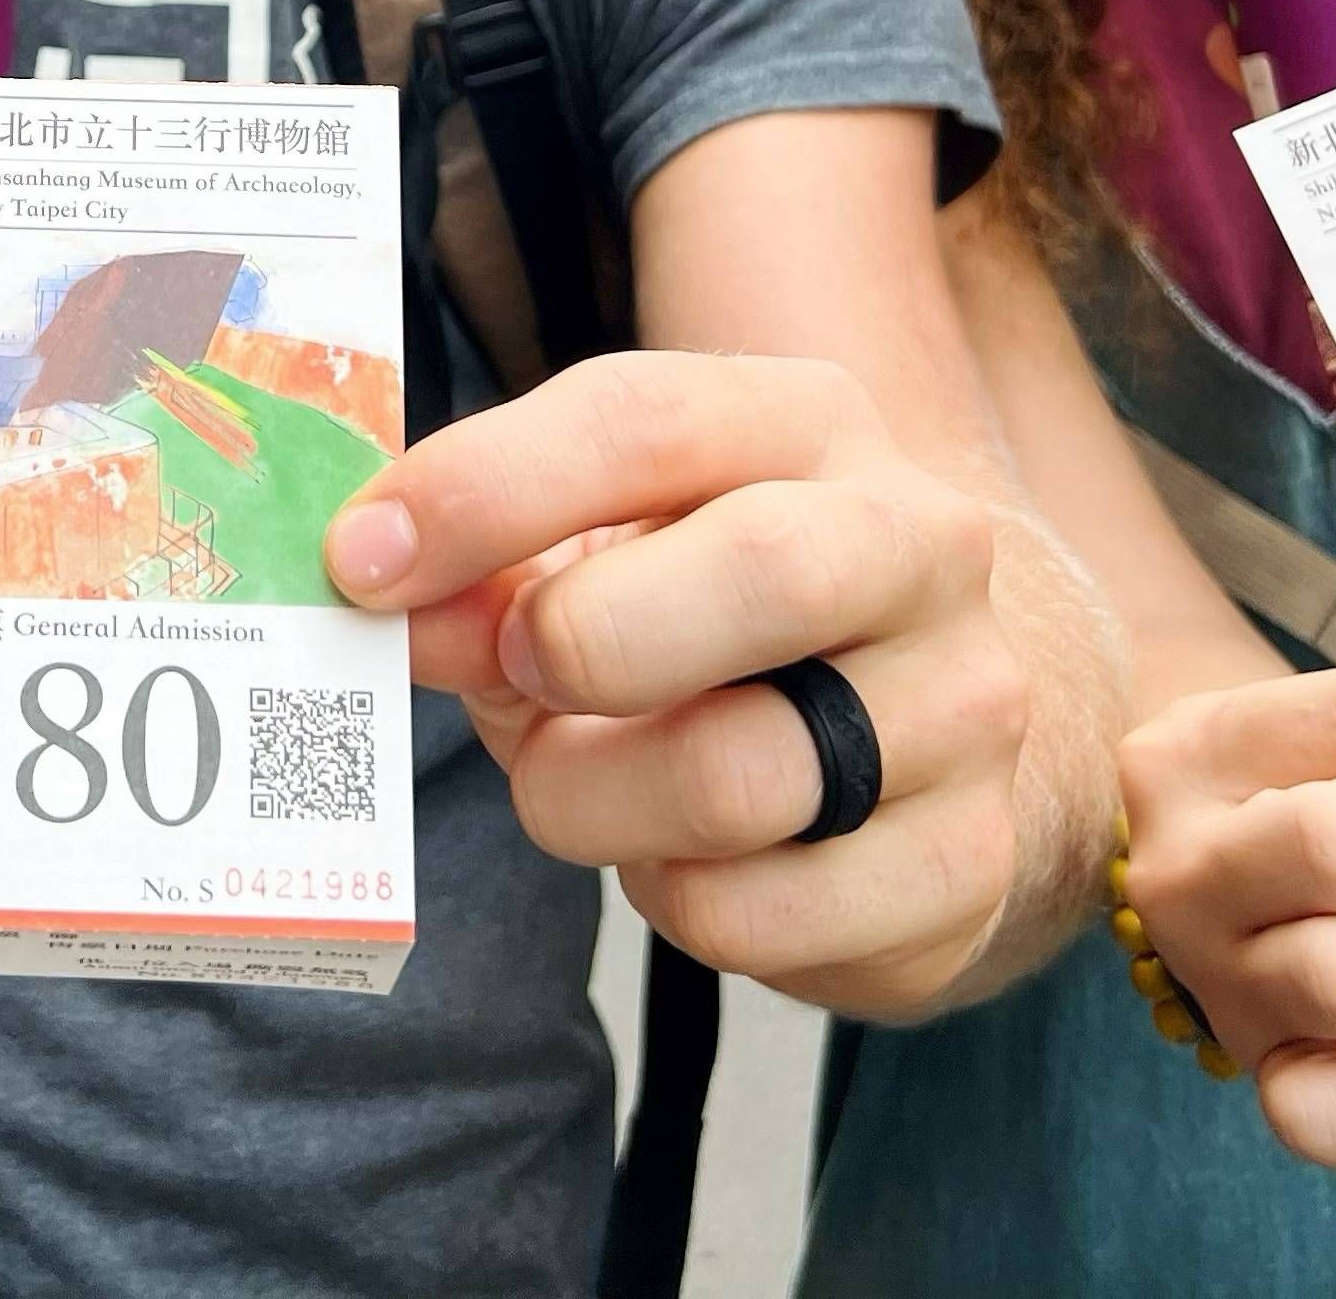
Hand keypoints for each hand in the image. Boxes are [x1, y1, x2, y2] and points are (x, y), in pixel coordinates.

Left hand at [326, 351, 1036, 1018]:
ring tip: (578, 782)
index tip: (363, 561)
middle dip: (583, 641)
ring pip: (741, 777)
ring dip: (593, 798)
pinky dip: (670, 899)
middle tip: (511, 678)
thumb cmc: (713, 611)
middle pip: (759, 573)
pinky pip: (757, 916)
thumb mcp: (608, 543)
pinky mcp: (972, 865)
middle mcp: (920, 546)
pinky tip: (679, 856)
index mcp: (810, 423)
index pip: (644, 419)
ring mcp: (966, 709)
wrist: (925, 726)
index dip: (485, 489)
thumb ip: (497, 563)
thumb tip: (398, 607)